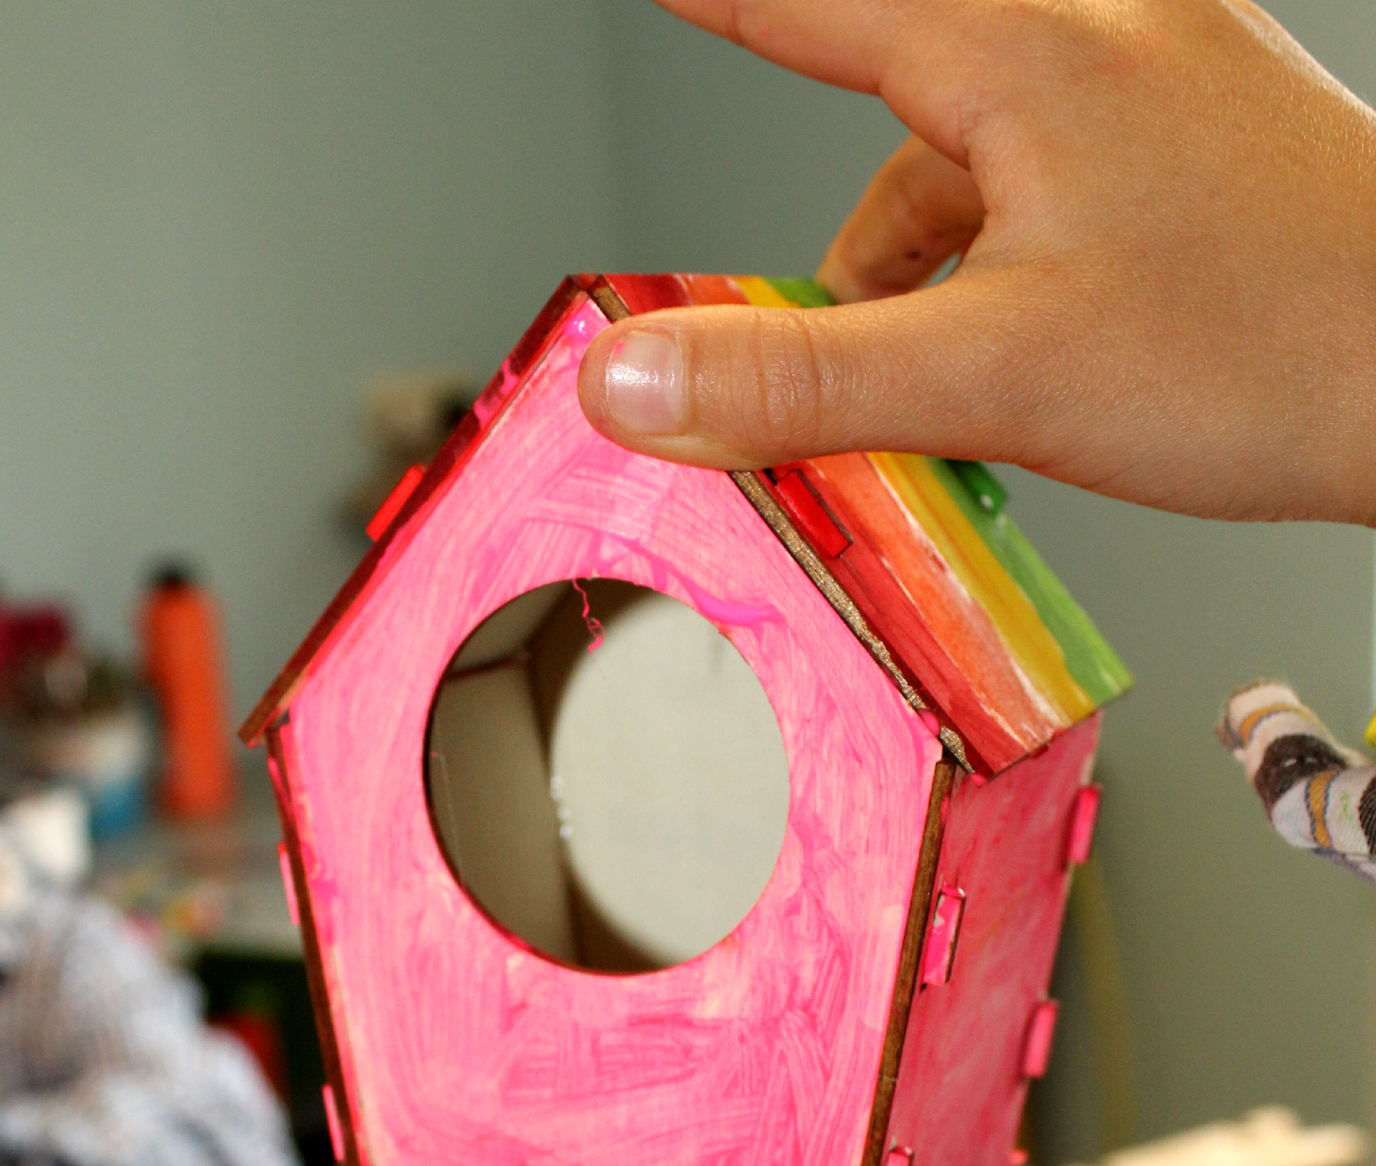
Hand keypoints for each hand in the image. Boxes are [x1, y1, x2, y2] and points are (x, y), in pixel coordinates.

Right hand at [576, 0, 1375, 525]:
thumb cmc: (1277, 349)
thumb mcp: (995, 377)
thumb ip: (798, 382)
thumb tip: (635, 380)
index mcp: (1023, 50)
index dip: (714, 2)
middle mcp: (1086, 36)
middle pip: (876, 87)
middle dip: (826, 222)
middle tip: (799, 311)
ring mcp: (1139, 89)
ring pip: (952, 155)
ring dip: (904, 267)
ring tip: (917, 375)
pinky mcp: (1172, 151)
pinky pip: (1025, 183)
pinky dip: (980, 269)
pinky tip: (995, 349)